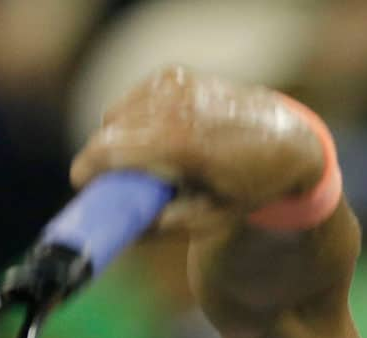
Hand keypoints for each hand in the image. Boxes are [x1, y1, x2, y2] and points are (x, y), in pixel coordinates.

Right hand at [69, 66, 323, 232]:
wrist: (286, 140)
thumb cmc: (250, 186)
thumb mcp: (212, 218)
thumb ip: (165, 226)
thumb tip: (125, 232)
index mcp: (184, 142)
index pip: (112, 148)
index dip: (88, 169)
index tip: (81, 186)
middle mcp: (176, 105)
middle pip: (108, 130)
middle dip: (102, 158)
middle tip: (112, 185)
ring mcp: (174, 84)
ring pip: (116, 113)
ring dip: (118, 139)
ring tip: (143, 164)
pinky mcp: (174, 75)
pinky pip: (132, 100)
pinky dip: (133, 120)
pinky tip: (155, 139)